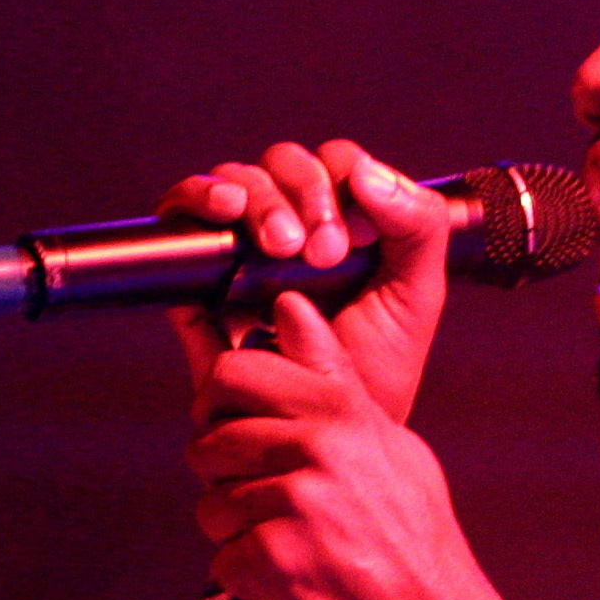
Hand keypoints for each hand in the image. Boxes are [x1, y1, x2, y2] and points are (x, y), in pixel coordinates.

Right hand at [158, 140, 452, 422]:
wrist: (327, 435)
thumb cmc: (375, 370)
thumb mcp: (416, 295)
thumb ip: (418, 225)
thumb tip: (367, 170)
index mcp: (342, 222)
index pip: (335, 165)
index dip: (342, 184)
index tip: (357, 240)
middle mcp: (289, 227)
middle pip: (282, 165)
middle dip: (302, 193)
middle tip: (320, 253)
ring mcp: (241, 249)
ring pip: (235, 182)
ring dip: (257, 196)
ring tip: (279, 246)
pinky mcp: (197, 279)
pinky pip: (180, 219)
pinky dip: (196, 201)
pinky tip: (224, 212)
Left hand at [182, 292, 530, 599]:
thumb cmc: (414, 539)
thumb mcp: (389, 443)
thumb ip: (332, 376)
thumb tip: (291, 307)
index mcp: (342, 411)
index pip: (236, 371)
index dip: (219, 401)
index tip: (232, 425)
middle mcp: (317, 448)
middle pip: (209, 441)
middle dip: (221, 475)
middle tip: (260, 500)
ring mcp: (294, 504)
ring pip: (210, 504)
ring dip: (236, 532)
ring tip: (289, 546)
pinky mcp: (273, 558)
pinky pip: (222, 558)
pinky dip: (249, 578)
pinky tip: (291, 581)